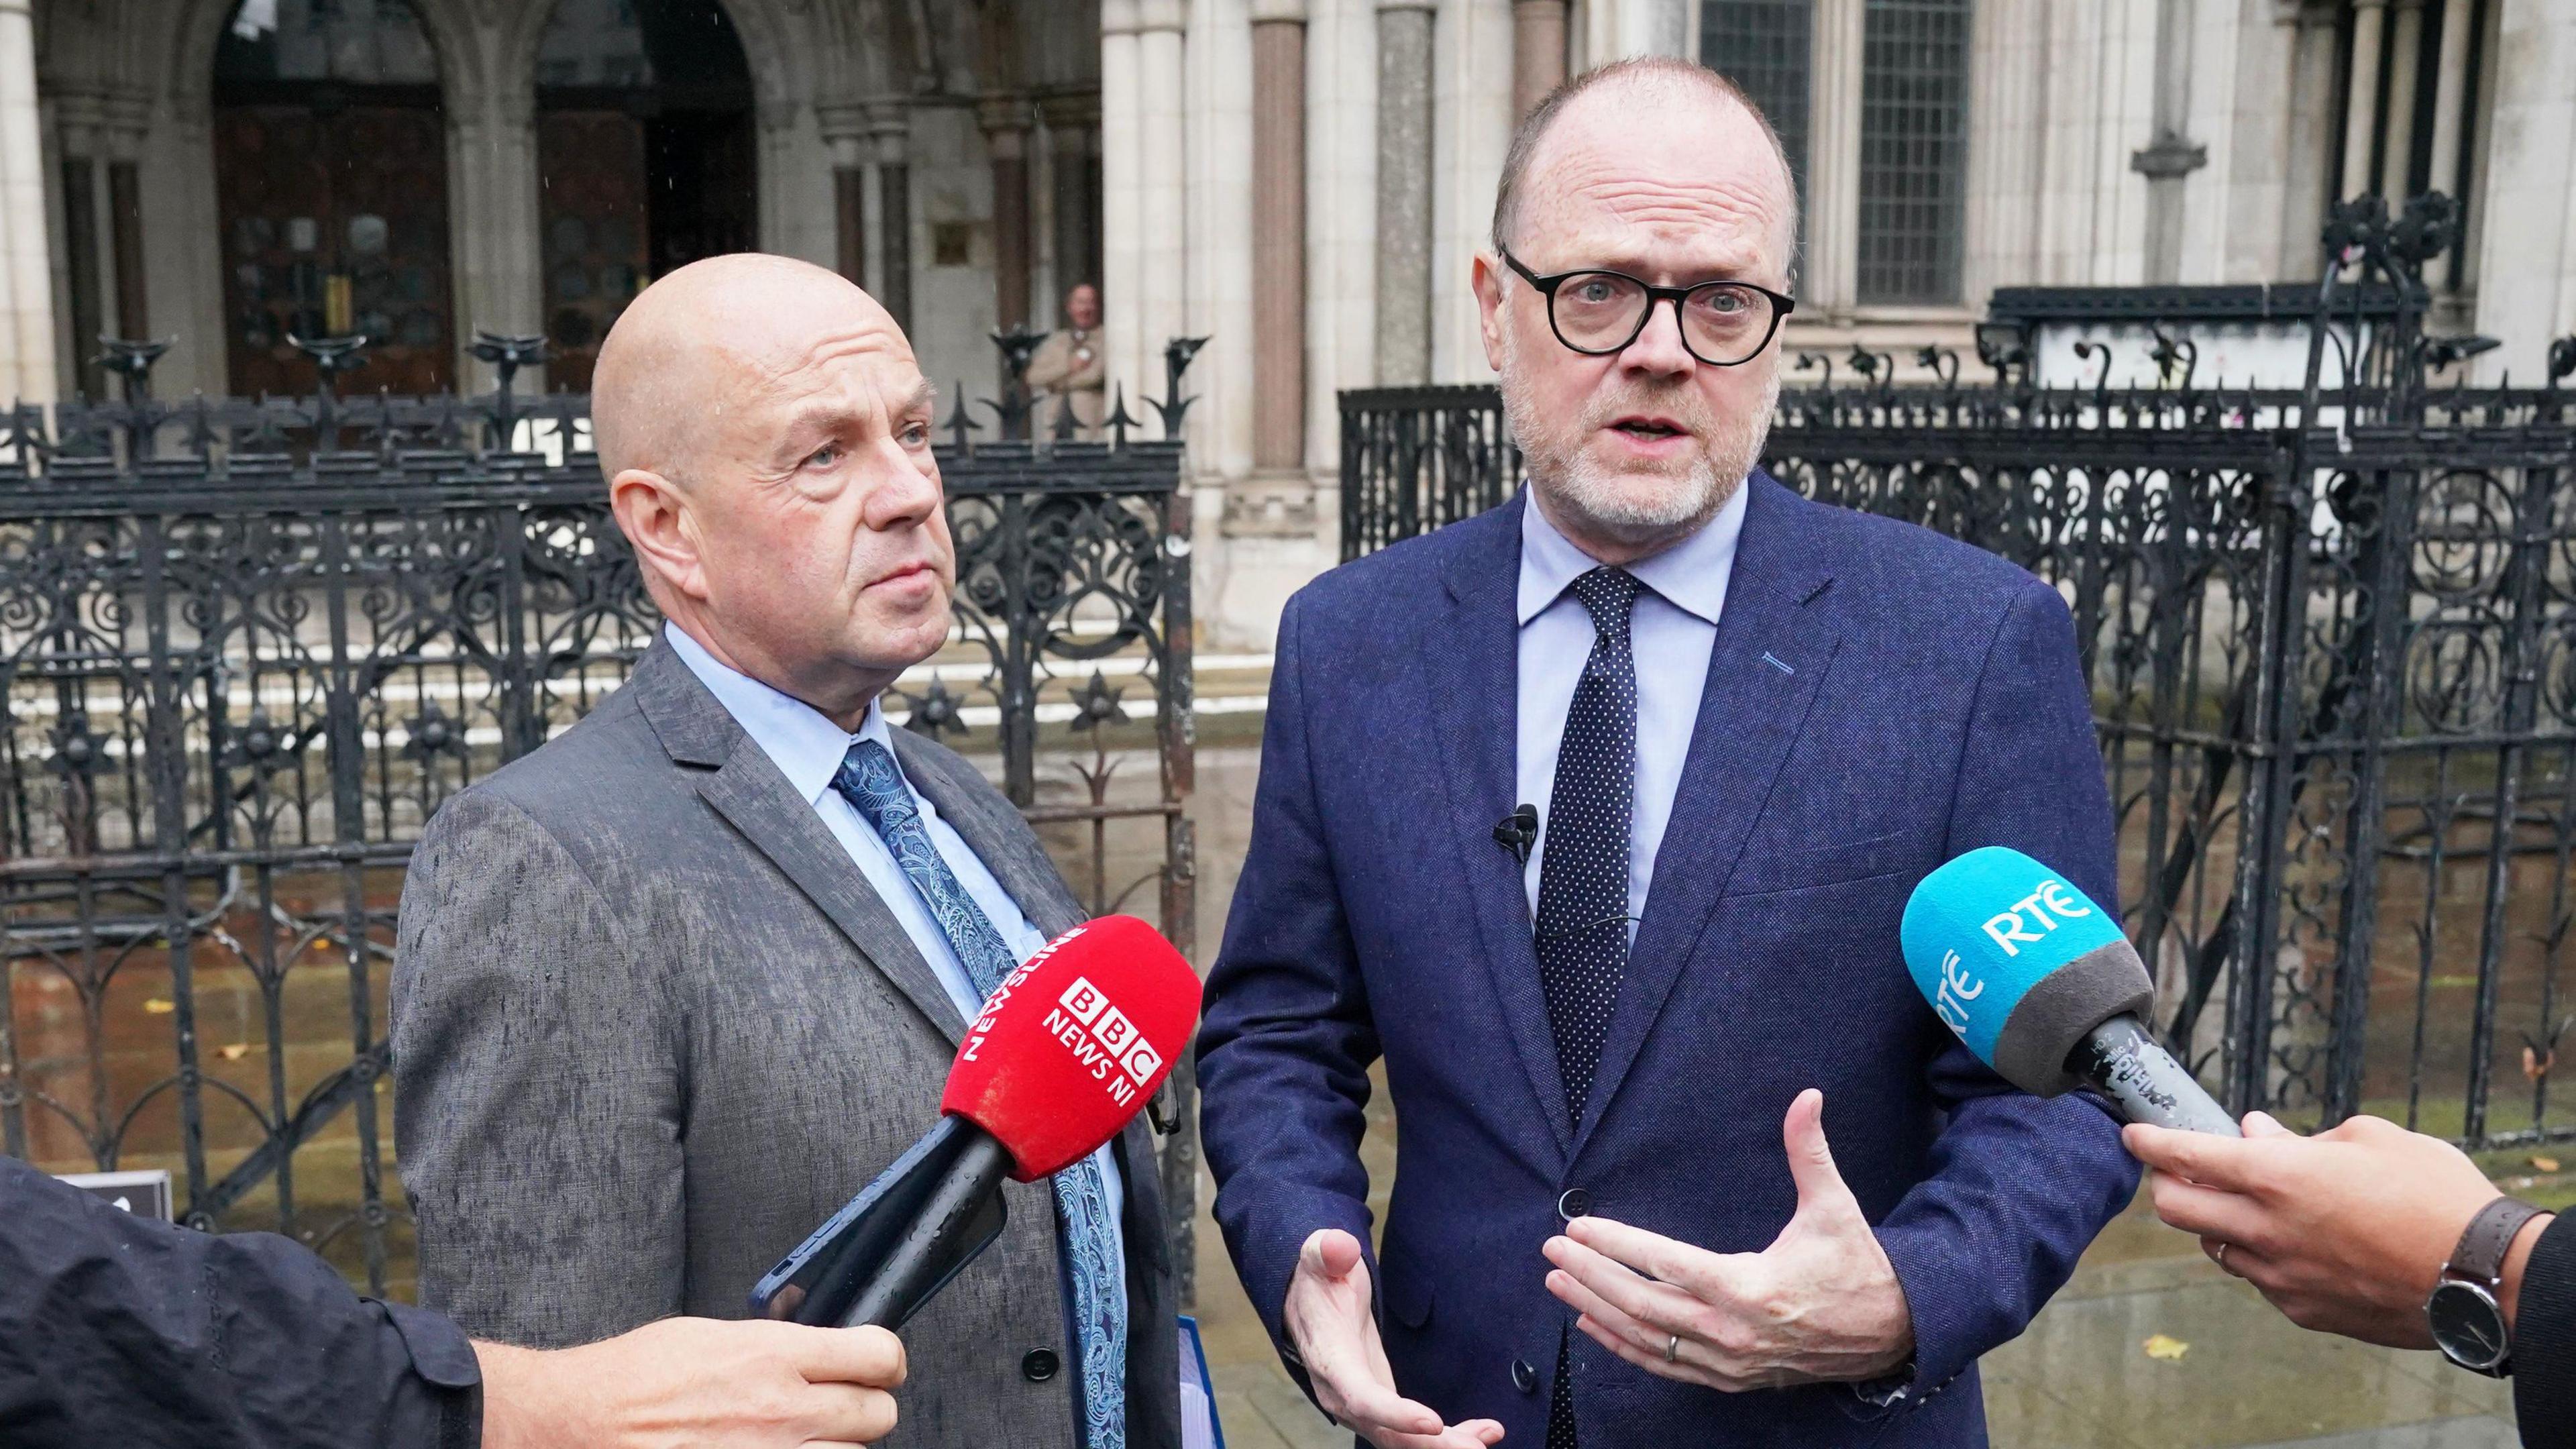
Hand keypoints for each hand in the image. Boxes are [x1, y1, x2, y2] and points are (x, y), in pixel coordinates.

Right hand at [476, 1317, 906, 1448]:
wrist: (581, 1423)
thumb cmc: (634, 1377)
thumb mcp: (711, 1333)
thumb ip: (774, 1343)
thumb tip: (815, 1346)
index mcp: (773, 1356)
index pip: (878, 1355)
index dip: (882, 1359)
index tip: (873, 1363)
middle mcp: (782, 1411)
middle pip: (879, 1414)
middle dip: (864, 1407)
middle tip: (839, 1406)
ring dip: (834, 1446)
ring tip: (799, 1436)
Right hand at [1283, 1227, 1505, 1447]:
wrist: (1307, 1303)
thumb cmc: (1319, 1280)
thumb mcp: (1320, 1257)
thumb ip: (1328, 1251)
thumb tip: (1339, 1247)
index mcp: (1330, 1360)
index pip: (1360, 1396)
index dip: (1395, 1414)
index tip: (1433, 1422)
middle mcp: (1343, 1395)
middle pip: (1387, 1434)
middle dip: (1432, 1446)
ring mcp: (1361, 1407)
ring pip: (1403, 1441)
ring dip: (1446, 1445)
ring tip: (1488, 1437)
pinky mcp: (1380, 1408)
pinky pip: (1412, 1435)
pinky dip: (1447, 1438)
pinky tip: (1482, 1432)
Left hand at [1543, 1088, 1913, 1390]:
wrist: (1893, 1333)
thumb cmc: (1857, 1266)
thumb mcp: (1834, 1206)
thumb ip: (1810, 1152)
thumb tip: (1808, 1096)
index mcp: (1749, 1287)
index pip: (1665, 1264)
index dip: (1617, 1245)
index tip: (1578, 1228)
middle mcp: (1731, 1330)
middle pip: (1642, 1303)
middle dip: (1590, 1275)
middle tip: (1550, 1250)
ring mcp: (1728, 1361)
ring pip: (1646, 1337)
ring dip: (1595, 1309)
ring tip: (1557, 1283)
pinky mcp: (1730, 1378)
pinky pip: (1664, 1364)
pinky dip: (1624, 1346)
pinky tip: (1593, 1324)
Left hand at [2126, 1110, 2539, 1348]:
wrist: (2484, 1276)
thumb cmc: (2435, 1195)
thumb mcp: (2371, 1140)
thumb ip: (2302, 1138)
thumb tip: (2256, 1132)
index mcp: (2278, 1178)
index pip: (2185, 1157)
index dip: (2150, 1141)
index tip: (2133, 1133)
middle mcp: (2266, 1230)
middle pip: (2174, 1209)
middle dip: (2166, 1183)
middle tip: (2180, 1169)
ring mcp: (2281, 1277)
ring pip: (2214, 1247)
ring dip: (2217, 1222)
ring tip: (2247, 1203)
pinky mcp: (2304, 1311)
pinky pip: (2259, 1279)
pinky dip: (2259, 1255)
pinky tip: (2291, 1242)